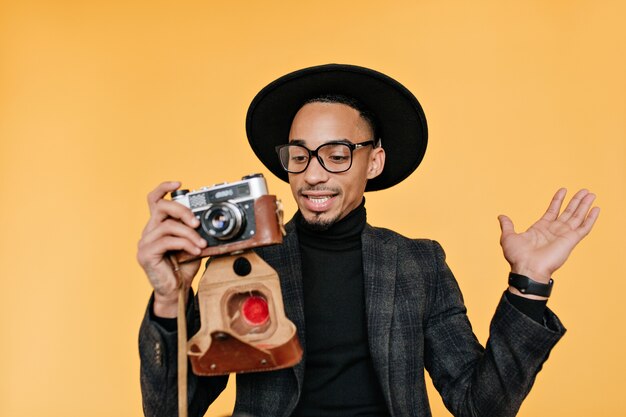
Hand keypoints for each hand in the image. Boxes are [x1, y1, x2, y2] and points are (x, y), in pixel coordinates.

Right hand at [136, 181, 206, 316]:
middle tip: (197, 222)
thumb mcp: (192, 245)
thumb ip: (195, 232)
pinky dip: (185, 244)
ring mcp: (145, 242)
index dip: (164, 188)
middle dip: (182, 210)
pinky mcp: (145, 254)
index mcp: (158, 226)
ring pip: (168, 225)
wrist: (176, 291)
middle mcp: (149, 231)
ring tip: (201, 244)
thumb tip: (209, 223)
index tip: (179, 184)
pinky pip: (167, 241)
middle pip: (161, 207)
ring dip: (189, 234)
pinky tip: (194, 251)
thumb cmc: (182, 268)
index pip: (154, 200)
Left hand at [498, 188, 599, 296]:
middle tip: (584, 190)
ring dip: (584, 205)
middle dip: (576, 201)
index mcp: (541, 228)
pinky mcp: (571, 240)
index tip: (563, 190)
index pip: (552, 210)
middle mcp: (554, 231)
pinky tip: (596, 208)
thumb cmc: (517, 256)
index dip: (558, 200)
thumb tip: (501, 216)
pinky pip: (584, 228)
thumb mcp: (509, 236)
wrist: (527, 268)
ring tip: (591, 193)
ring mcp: (563, 235)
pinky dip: (591, 218)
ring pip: (577, 216)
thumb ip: (507, 225)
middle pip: (568, 212)